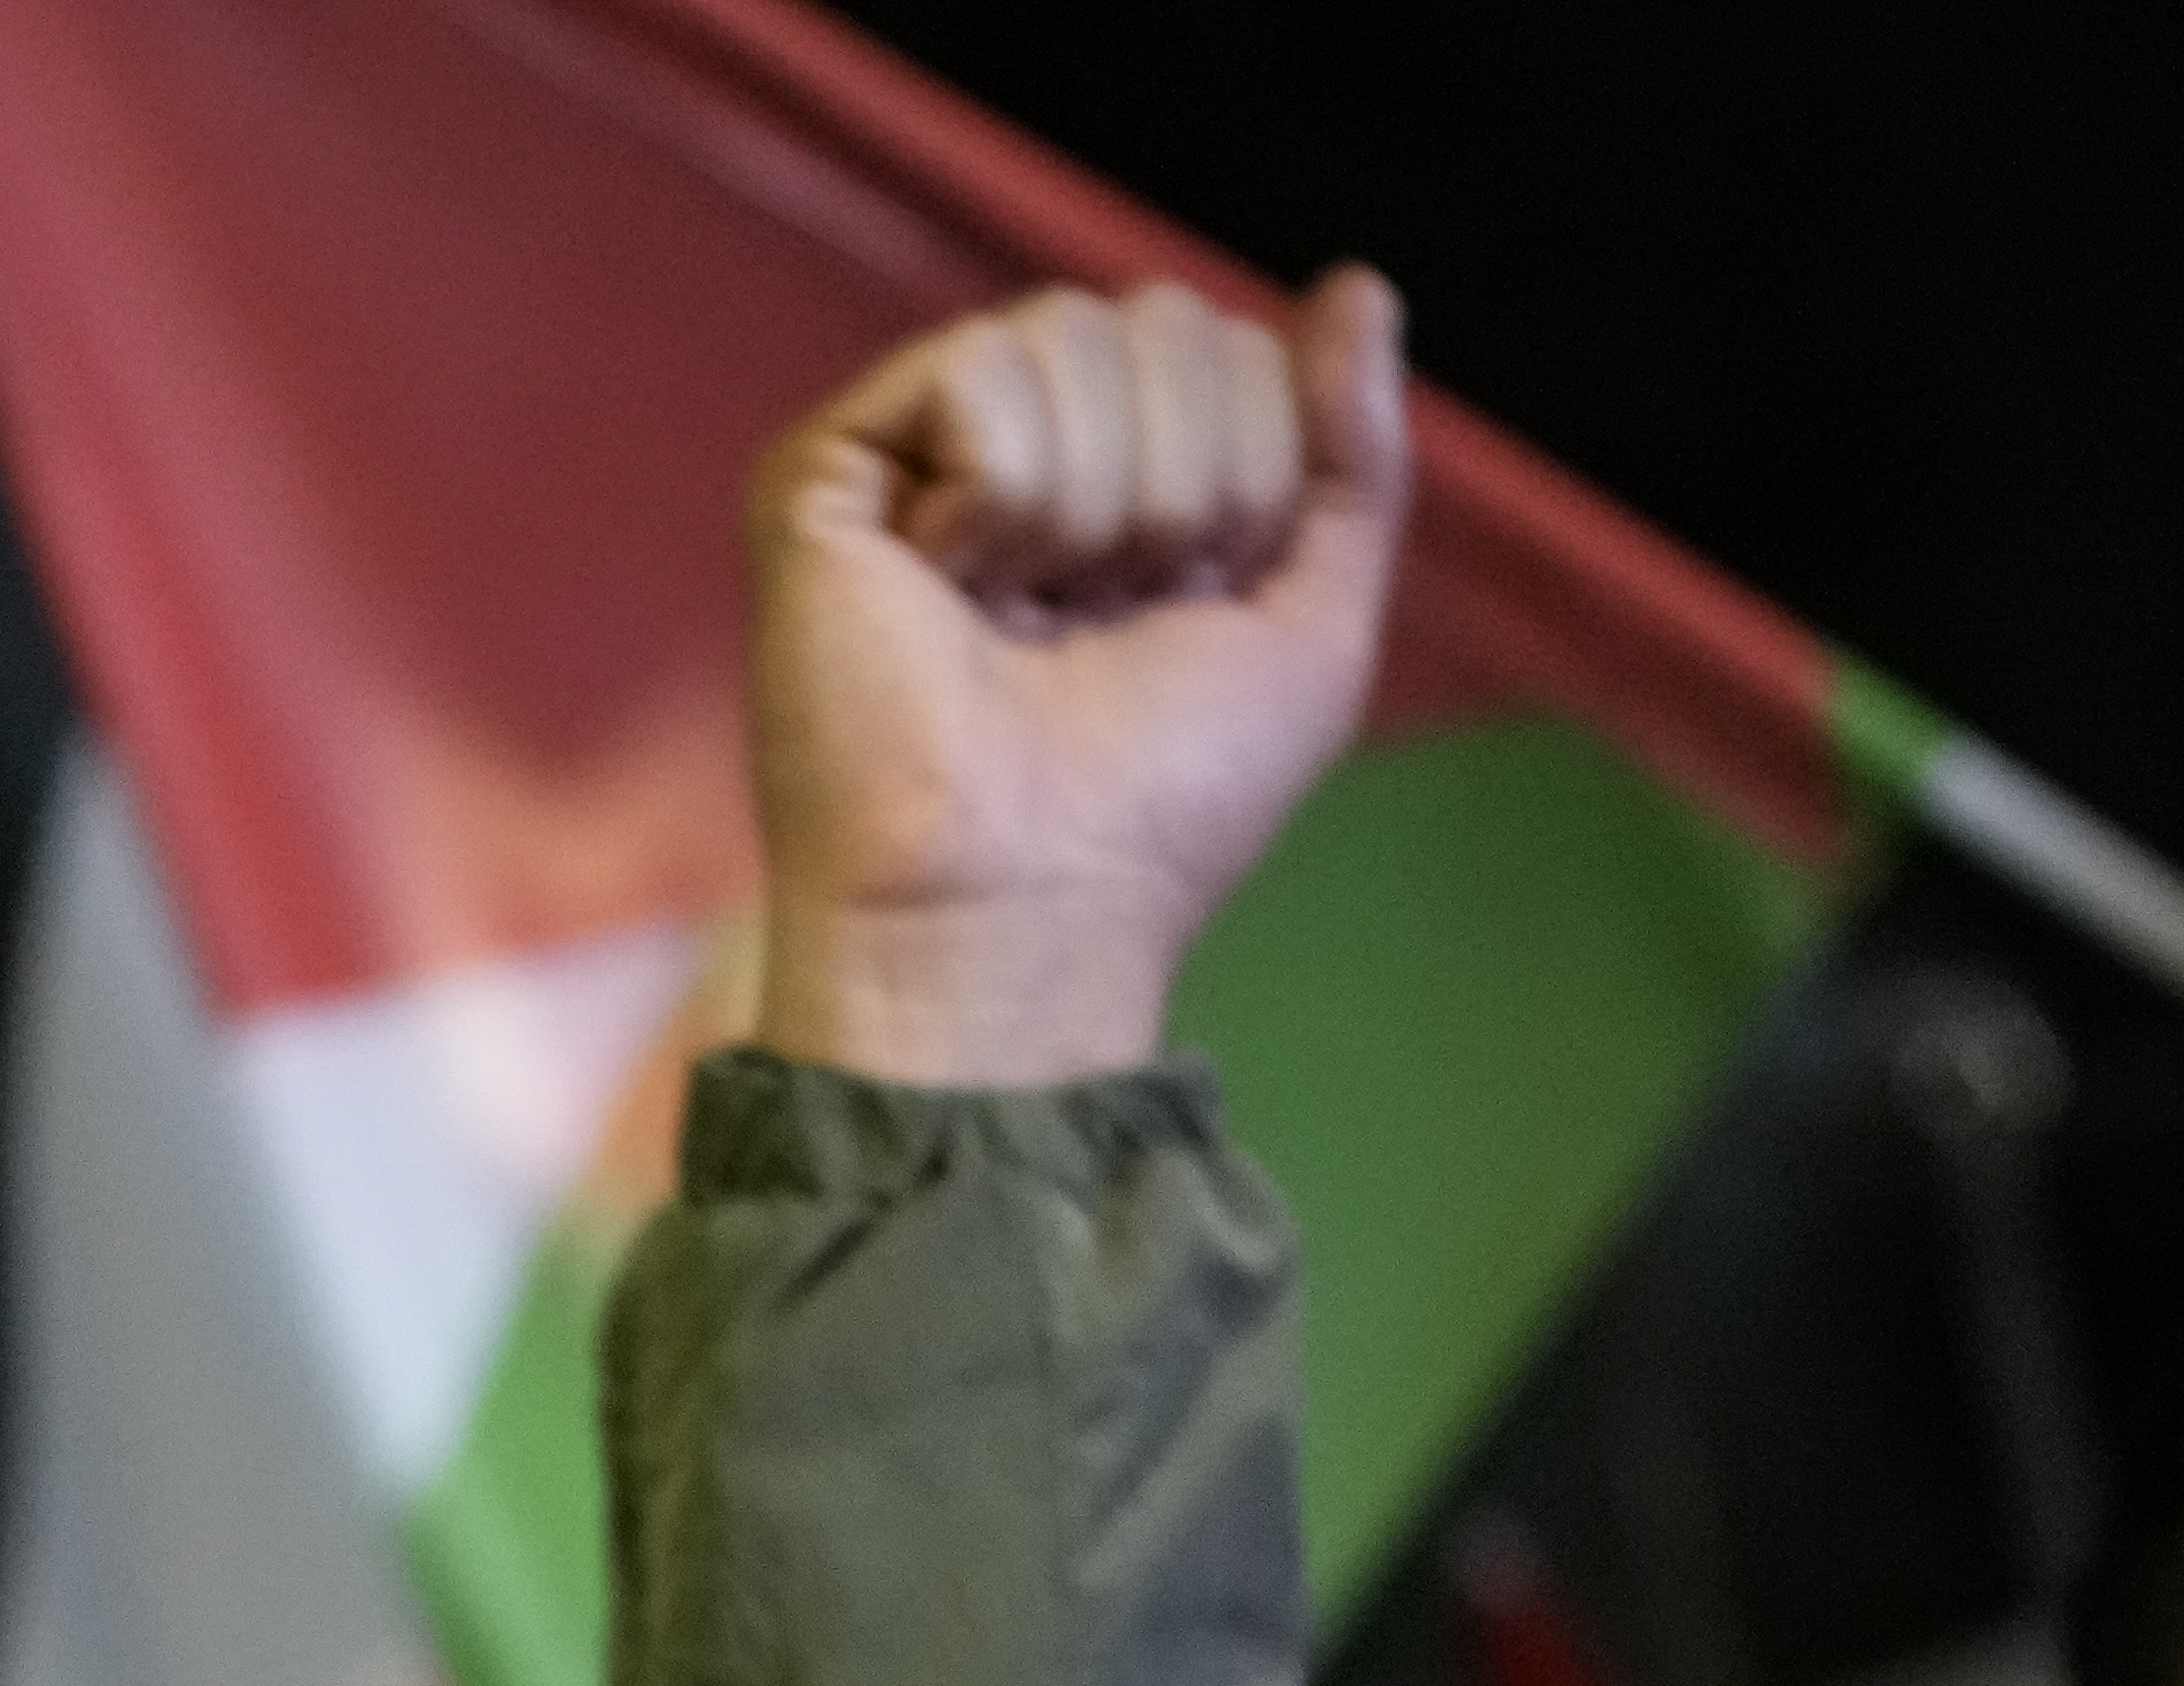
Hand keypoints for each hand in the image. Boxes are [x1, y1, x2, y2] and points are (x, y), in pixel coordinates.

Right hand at [742, 270, 1411, 1091]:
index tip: (1183, 611)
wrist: (1025, 905)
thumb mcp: (1313, 627)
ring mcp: (915, 461)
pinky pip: (976, 369)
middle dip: (1177, 484)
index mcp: (1128, 485)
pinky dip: (999, 495)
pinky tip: (948, 586)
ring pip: (1069, 333)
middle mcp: (1022, 458)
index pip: (1233, 353)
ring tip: (1015, 614)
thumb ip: (1354, 453)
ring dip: (1088, 505)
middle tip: (1094, 619)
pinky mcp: (825, 474)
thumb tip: (1357, 283)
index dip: (1247, 482)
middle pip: (1161, 321)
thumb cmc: (1160, 810)